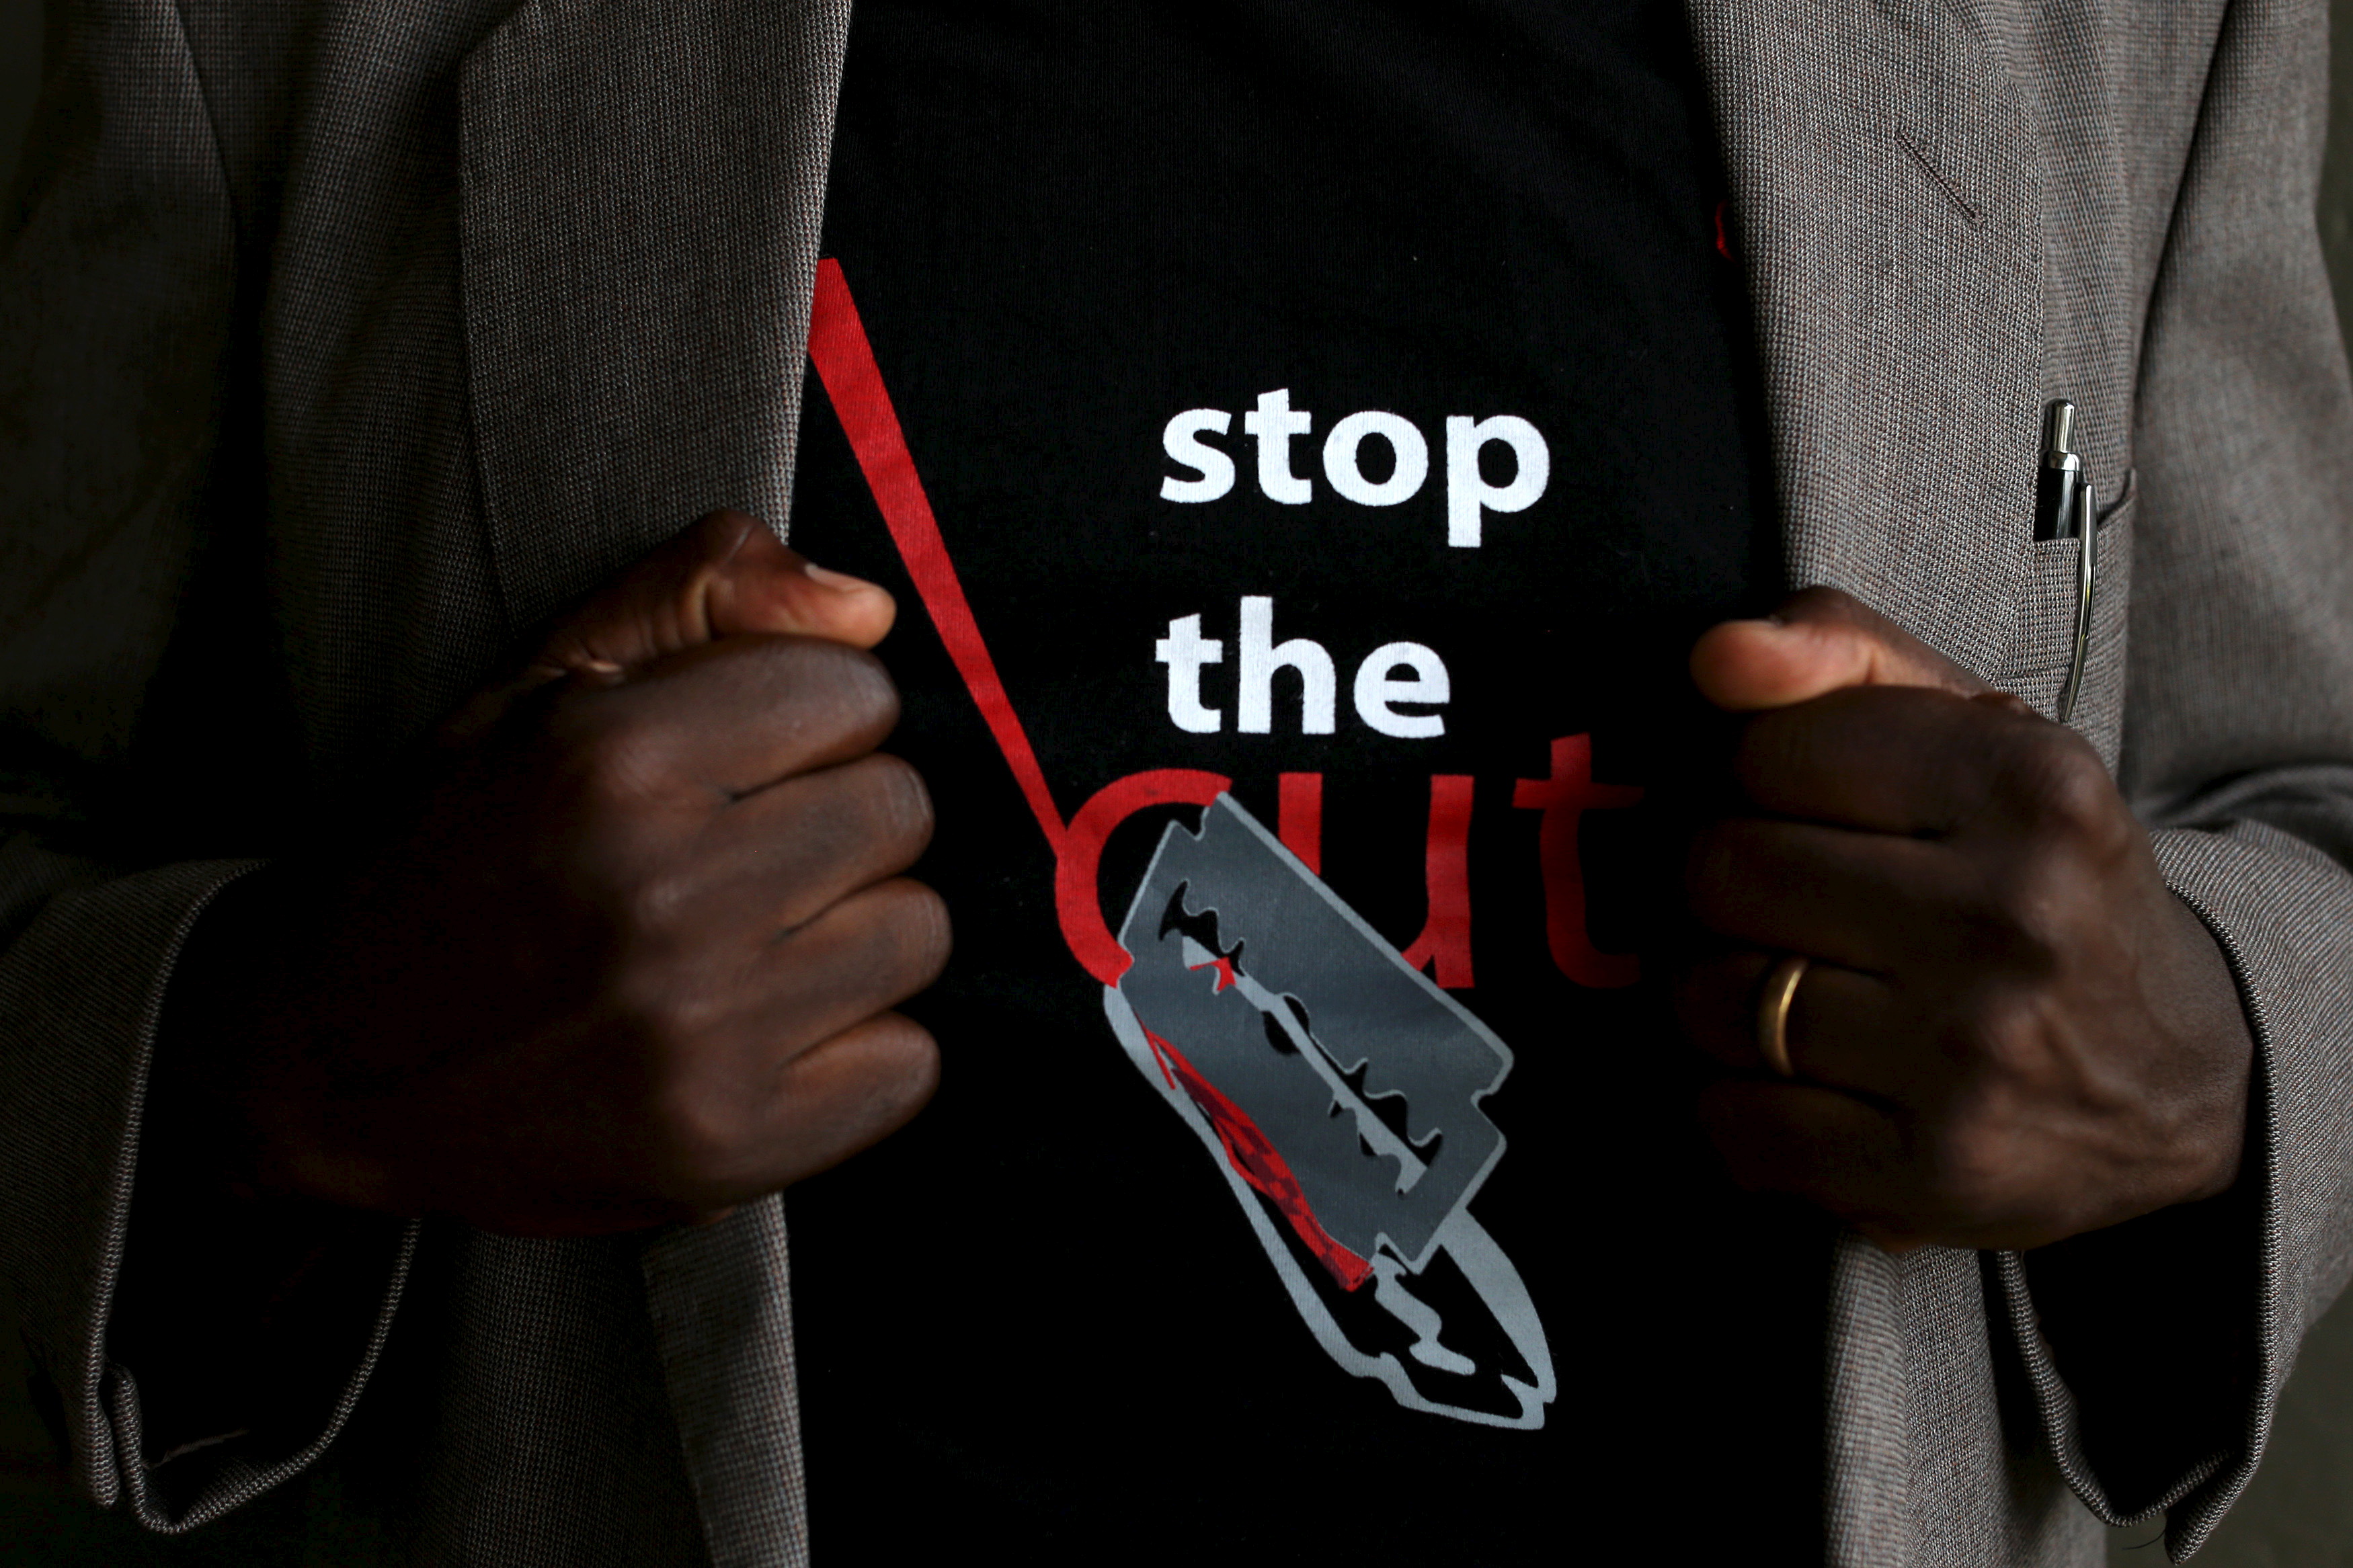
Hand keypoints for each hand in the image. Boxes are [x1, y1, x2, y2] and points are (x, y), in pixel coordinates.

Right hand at [183, 511, 946, 1235]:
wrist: (311, 1060)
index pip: (859, 691)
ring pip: (916, 933)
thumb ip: (702, 591)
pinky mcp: (728, 1145)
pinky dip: (856, 1055)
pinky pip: (910, 1067)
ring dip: (851, 935)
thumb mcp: (539, 686)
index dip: (808, 721)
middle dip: (833, 823)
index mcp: (616, 759)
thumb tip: (870, 610)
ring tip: (747, 949)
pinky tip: (762, 1037)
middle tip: (741, 861)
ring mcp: (701, 1032)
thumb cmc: (449, 855)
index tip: (743, 764)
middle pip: (899, 811)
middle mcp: (664, 893)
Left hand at [1672, 587, 2253, 1251]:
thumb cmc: (2040, 880)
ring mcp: (1972, 1054)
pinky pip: (1734, 1122)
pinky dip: (1732, 1104)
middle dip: (1721, 884)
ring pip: (1708, 999)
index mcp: (2028, 786)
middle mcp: (2009, 918)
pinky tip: (1793, 1078)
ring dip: (1712, 995)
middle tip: (1781, 904)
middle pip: (1722, 870)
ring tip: (1783, 987)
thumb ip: (1842, 654)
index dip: (1753, 778)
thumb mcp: (1978, 732)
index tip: (1798, 806)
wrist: (2176, 1075)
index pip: (1766, 749)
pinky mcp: (1934, 1170)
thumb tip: (1719, 653)